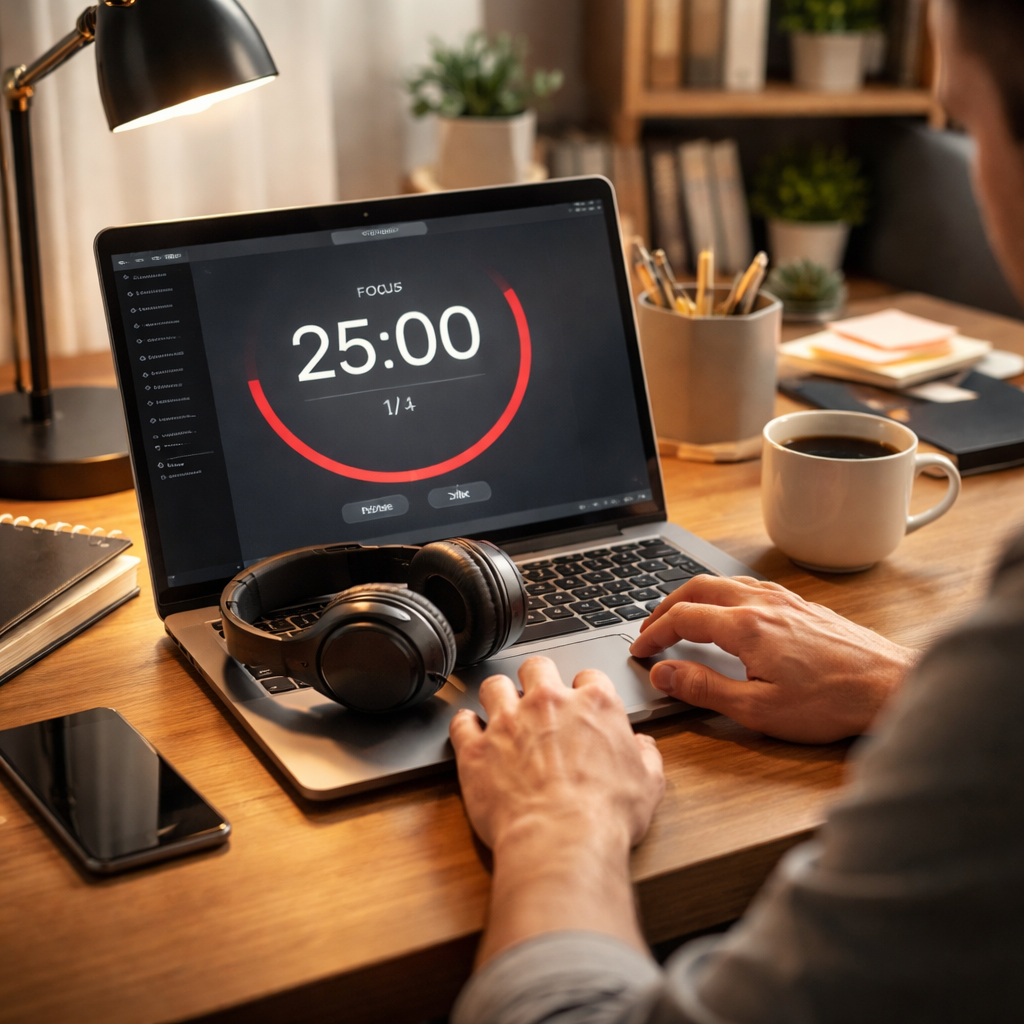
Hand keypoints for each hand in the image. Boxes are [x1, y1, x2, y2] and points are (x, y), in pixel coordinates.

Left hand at [450, 656, 664, 963]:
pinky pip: (461, 723)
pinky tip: (470, 732)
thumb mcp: (648, 785)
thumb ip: (646, 756)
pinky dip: (465, 726)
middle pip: (537, 667)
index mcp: (594, 706)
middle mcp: (548, 703)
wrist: (561, 841)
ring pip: (495, 685)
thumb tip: (643, 746)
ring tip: (501, 711)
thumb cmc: (605, 816)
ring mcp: (508, 722)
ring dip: (498, 696)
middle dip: (537, 679)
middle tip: (538, 699)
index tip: (581, 704)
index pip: (589, 677)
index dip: (585, 691)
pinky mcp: (476, 748)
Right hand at [629, 576, 917, 743]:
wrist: (890, 686)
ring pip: (724, 581)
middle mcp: (762, 604)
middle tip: (649, 628)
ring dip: (693, 595)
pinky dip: (722, 592)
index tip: (640, 650)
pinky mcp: (802, 604)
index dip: (653, 633)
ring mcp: (785, 600)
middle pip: (697, 587)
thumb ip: (704, 688)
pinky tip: (728, 610)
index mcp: (746, 627)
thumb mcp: (758, 709)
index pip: (682, 618)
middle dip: (665, 606)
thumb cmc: (831, 702)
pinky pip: (749, 585)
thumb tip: (664, 673)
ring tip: (679, 615)